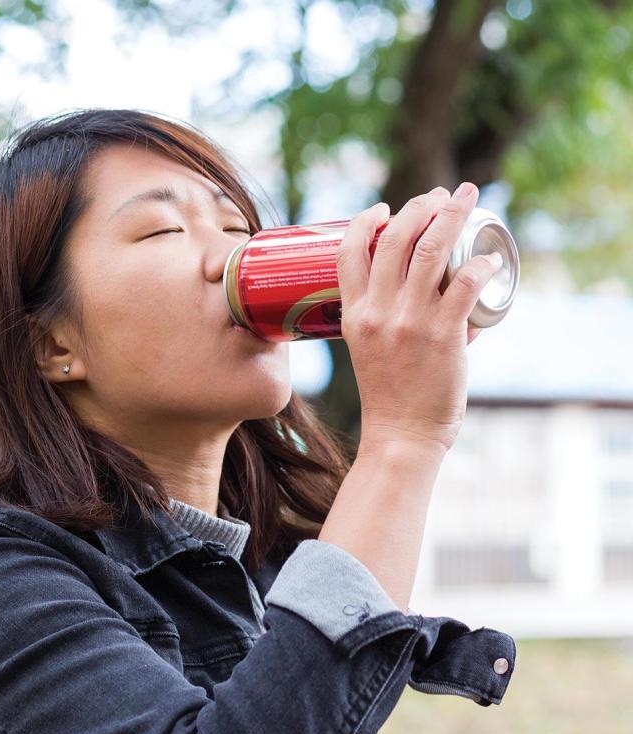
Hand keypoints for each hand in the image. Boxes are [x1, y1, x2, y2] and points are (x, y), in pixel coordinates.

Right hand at [336, 183, 501, 453]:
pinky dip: (480, 264)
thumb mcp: (369, 349)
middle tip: (438, 195)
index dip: (365, 221)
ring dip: (451, 216)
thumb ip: (390, 317)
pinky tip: (489, 256)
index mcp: (353, 314)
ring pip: (431, 252)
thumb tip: (441, 291)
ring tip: (466, 198)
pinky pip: (465, 286)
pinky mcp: (443, 336)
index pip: (349, 251)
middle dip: (419, 206)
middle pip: (395, 240)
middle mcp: (378, 312)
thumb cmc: (389, 394)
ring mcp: (410, 322)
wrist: (400, 433)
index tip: (385, 209)